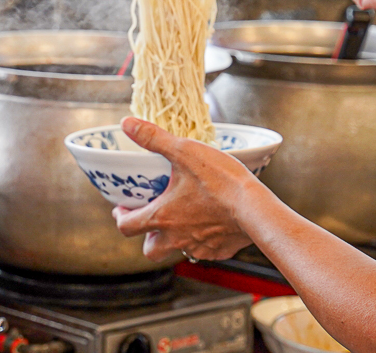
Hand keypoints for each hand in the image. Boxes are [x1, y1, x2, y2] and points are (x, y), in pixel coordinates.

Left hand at [112, 117, 256, 262]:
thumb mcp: (185, 151)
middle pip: (150, 250)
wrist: (254, 207)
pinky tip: (212, 224)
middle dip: (147, 237)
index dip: (121, 217)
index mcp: (162, 216)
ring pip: (177, 251)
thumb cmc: (221, 181)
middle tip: (153, 220)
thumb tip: (127, 124)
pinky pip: (204, 250)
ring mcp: (197, 247)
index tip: (124, 208)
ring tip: (183, 221)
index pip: (127, 226)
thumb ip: (154, 138)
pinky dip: (202, 240)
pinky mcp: (218, 250)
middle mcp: (175, 237)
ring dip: (175, 239)